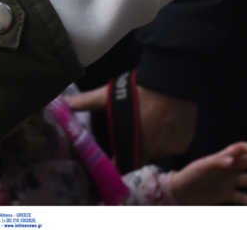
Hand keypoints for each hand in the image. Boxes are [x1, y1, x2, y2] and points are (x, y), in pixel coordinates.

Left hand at [66, 80, 197, 163]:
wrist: (173, 77)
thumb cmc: (138, 89)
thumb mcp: (109, 96)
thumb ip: (85, 102)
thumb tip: (61, 103)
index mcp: (132, 146)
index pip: (121, 168)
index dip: (115, 166)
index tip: (113, 160)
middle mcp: (153, 152)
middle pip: (140, 159)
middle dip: (136, 151)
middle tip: (135, 133)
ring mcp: (171, 147)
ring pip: (158, 152)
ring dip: (154, 143)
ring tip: (152, 125)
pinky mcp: (185, 141)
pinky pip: (175, 146)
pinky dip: (171, 139)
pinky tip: (167, 124)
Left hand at [168, 141, 246, 205]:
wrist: (179, 193)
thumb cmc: (190, 175)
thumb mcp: (203, 167)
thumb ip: (218, 162)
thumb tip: (233, 158)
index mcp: (223, 158)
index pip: (241, 149)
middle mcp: (229, 169)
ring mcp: (228, 182)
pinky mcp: (225, 194)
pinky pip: (241, 197)